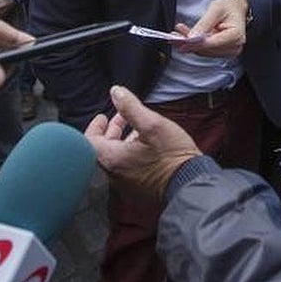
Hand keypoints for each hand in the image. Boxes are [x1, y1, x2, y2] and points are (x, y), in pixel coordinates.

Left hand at [85, 86, 200, 202]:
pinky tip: (143, 147)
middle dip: (109, 132)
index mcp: (113, 159)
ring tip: (134, 129)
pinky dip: (128, 155)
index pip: (90, 142)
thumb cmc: (172, 156)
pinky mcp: (137, 190)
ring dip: (120, 142)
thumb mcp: (153, 124)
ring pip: (115, 160)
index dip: (95, 126)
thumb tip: (116, 92)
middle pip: (102, 151)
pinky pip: (126, 169)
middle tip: (117, 119)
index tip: (102, 117)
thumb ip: (131, 107)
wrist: (191, 184)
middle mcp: (114, 175)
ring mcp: (126, 184)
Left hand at [176, 0, 247, 57]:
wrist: (236, 8)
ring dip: (189, 44)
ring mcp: (228, 51)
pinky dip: (194, 45)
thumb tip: (192, 37)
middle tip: (175, 36)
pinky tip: (184, 38)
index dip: (196, 43)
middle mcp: (234, 46)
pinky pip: (205, 50)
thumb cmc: (229, 7)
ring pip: (204, 51)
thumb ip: (204, 23)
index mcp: (236, 35)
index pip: (213, 43)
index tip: (183, 40)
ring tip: (177, 35)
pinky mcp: (221, 52)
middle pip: (207, 49)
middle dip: (189, 43)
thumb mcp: (216, 9)